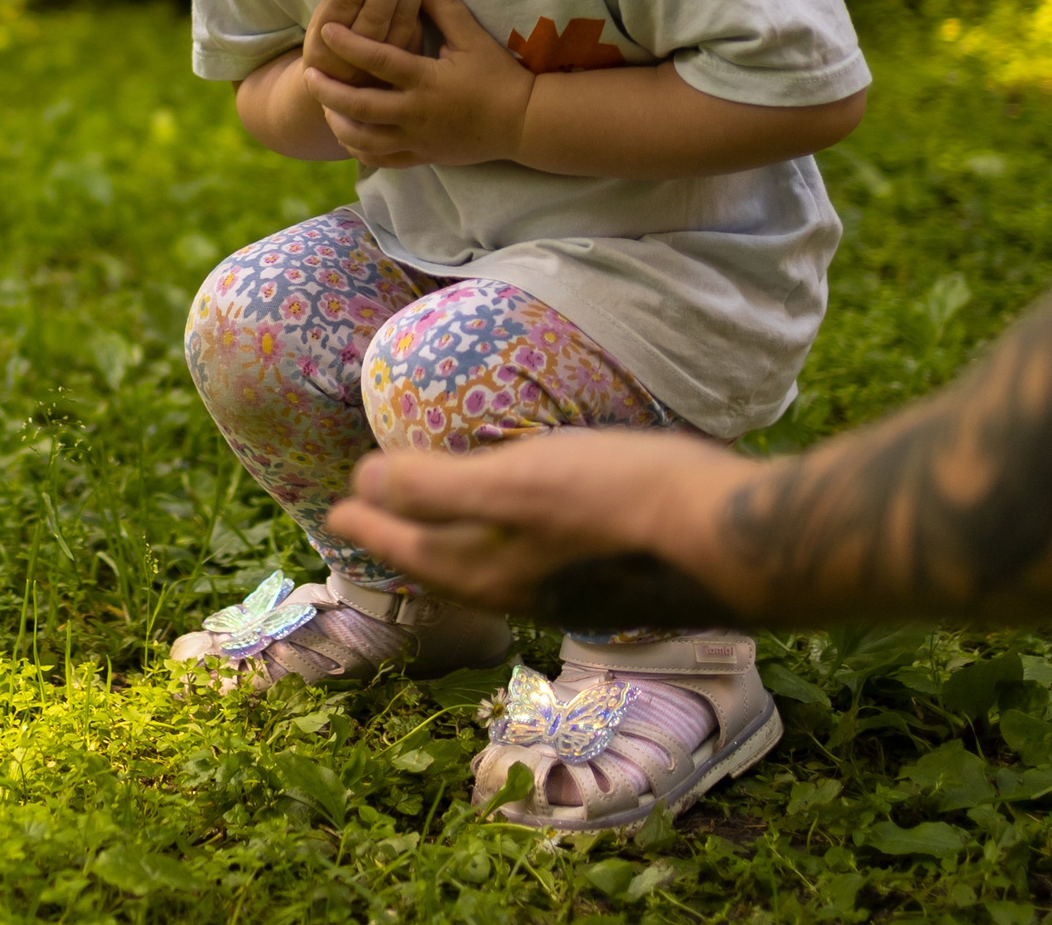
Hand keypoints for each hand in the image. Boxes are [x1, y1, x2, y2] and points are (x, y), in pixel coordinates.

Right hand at [303, 0, 426, 90]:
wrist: (341, 95)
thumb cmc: (331, 44)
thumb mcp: (325, 15)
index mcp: (324, 44)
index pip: (344, 4)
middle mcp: (350, 61)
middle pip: (374, 16)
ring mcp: (380, 71)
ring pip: (399, 26)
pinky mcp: (403, 73)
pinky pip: (414, 36)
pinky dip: (419, 8)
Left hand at [304, 0, 533, 167]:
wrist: (524, 123)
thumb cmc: (499, 75)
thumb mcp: (473, 36)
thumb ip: (442, 7)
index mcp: (426, 79)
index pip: (378, 59)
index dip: (348, 44)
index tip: (325, 30)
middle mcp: (416, 112)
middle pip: (359, 105)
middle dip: (328, 90)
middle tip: (308, 75)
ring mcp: (417, 139)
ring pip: (363, 139)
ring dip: (338, 123)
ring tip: (323, 107)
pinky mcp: (422, 156)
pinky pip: (382, 160)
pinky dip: (359, 150)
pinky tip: (348, 136)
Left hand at [325, 433, 755, 615]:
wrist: (743, 542)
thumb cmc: (624, 504)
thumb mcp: (519, 482)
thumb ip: (438, 487)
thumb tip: (365, 482)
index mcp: (491, 574)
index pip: (408, 548)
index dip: (368, 524)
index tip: (335, 509)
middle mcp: (528, 595)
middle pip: (445, 567)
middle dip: (405, 543)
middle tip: (374, 518)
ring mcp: (577, 593)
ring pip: (493, 569)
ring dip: (455, 545)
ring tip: (441, 521)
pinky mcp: (620, 578)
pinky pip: (538, 561)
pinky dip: (510, 539)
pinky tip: (532, 522)